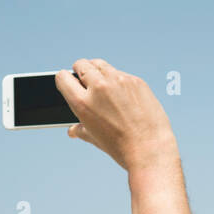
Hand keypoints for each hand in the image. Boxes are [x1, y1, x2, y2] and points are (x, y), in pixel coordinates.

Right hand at [55, 59, 177, 171]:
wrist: (150, 149)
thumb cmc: (122, 147)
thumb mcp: (95, 139)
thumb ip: (80, 130)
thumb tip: (73, 130)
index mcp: (83, 102)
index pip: (63, 77)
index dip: (65, 81)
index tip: (70, 84)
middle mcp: (99, 87)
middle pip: (81, 64)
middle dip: (81, 72)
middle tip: (87, 83)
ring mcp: (119, 81)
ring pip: (101, 65)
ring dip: (99, 73)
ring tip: (105, 88)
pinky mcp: (135, 81)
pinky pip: (121, 74)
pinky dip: (119, 82)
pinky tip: (124, 97)